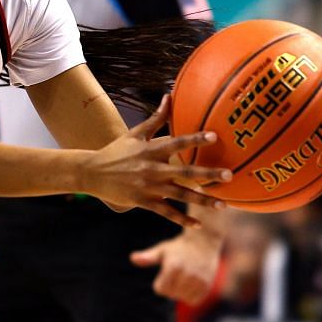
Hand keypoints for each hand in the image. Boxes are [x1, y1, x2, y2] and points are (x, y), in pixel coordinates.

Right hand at [81, 96, 230, 228]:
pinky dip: (182, 219)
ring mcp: (149, 187)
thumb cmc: (116, 151)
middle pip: (185, 172)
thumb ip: (157, 118)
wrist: (92, 173)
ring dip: (203, 200)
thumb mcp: (135, 134)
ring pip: (181, 195)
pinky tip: (197, 225)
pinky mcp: (144, 201)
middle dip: (208, 174)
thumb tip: (169, 96)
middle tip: (229, 176)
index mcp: (152, 150)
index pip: (177, 142)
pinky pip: (166, 212)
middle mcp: (153, 169)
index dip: (195, 139)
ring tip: (223, 205)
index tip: (215, 137)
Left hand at [130, 222, 223, 302]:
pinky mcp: (207, 284)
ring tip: (185, 277)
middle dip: (171, 287)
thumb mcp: (162, 250)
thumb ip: (148, 257)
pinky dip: (191, 296)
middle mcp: (187, 274)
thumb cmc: (179, 247)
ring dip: (181, 292)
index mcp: (173, 266)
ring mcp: (198, 280)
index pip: (160, 289)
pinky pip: (194, 300)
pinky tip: (192, 284)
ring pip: (183, 298)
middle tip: (177, 274)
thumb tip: (132, 258)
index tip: (165, 273)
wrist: (204, 241)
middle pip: (171, 294)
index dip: (160, 283)